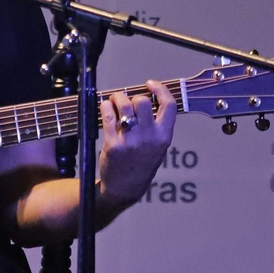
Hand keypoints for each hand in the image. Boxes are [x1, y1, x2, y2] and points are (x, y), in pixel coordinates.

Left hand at [97, 80, 176, 206]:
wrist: (125, 188)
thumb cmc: (141, 164)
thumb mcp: (158, 147)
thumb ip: (156, 126)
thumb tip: (145, 98)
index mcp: (164, 136)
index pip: (168, 105)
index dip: (160, 89)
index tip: (150, 84)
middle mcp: (149, 137)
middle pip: (142, 101)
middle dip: (131, 96)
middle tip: (125, 100)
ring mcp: (130, 141)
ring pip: (123, 105)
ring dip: (116, 98)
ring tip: (113, 102)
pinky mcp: (113, 145)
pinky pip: (108, 116)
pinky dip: (105, 107)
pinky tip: (105, 108)